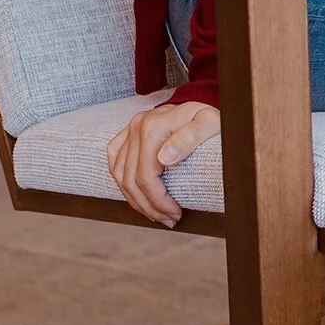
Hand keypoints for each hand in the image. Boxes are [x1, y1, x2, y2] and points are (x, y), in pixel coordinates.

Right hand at [106, 102, 219, 227]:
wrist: (202, 104)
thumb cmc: (210, 118)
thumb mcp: (210, 124)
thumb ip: (190, 138)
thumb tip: (165, 159)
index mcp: (154, 126)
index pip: (146, 176)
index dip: (158, 201)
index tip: (175, 214)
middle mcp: (136, 126)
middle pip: (131, 179)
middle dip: (149, 206)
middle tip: (169, 220)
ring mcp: (129, 130)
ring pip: (119, 175)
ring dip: (135, 200)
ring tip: (156, 214)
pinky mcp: (126, 134)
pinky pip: (114, 163)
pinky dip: (122, 183)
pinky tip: (137, 197)